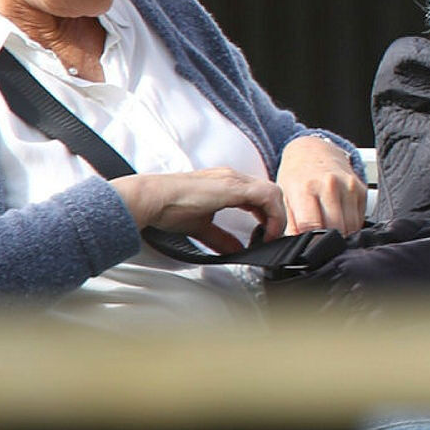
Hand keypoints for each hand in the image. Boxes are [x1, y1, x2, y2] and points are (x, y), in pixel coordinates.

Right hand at [111, 168, 287, 254]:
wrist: (152, 199)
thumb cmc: (168, 207)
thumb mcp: (201, 226)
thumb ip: (221, 239)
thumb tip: (235, 251)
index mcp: (226, 184)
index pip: (259, 196)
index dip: (267, 216)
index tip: (263, 235)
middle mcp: (233, 178)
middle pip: (270, 193)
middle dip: (276, 217)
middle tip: (270, 238)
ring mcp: (234, 180)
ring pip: (273, 193)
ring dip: (277, 217)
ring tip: (269, 237)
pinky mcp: (233, 186)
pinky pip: (268, 196)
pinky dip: (273, 215)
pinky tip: (266, 233)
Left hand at [279, 136, 367, 234]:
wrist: (314, 152)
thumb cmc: (298, 176)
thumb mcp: (285, 197)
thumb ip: (291, 223)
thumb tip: (298, 246)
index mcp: (306, 188)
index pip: (311, 226)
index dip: (309, 240)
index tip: (307, 243)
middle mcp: (330, 185)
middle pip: (334, 229)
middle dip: (325, 240)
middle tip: (317, 238)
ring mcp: (349, 187)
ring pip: (350, 227)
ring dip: (340, 234)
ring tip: (327, 227)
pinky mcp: (361, 190)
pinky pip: (359, 220)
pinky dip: (349, 226)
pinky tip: (338, 218)